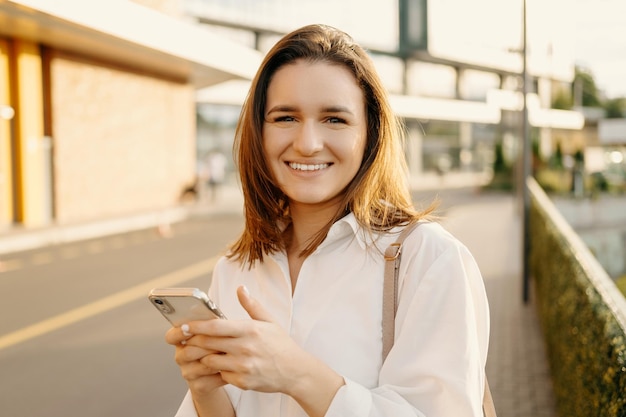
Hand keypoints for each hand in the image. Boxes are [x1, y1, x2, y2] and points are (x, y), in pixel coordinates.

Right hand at [165, 323, 225, 394]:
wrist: (217, 375)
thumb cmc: (216, 349)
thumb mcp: (212, 335)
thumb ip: (210, 326)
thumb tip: (216, 318)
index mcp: (182, 341)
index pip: (171, 336)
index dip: (178, 333)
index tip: (187, 328)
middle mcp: (181, 357)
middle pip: (189, 351)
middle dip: (208, 345)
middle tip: (224, 341)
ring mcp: (188, 372)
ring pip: (203, 364)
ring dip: (219, 358)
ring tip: (230, 353)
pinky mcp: (198, 386)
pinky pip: (212, 378)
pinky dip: (225, 372)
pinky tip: (232, 367)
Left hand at [177, 286, 343, 416]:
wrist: (295, 371)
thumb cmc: (281, 345)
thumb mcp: (269, 321)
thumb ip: (252, 305)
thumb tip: (241, 289)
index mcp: (250, 330)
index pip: (216, 326)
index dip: (197, 326)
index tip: (184, 324)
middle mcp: (245, 348)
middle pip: (208, 343)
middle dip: (193, 341)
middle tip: (184, 338)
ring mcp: (243, 366)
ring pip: (210, 361)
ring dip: (204, 356)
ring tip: (201, 352)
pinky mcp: (243, 381)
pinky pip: (221, 374)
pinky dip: (218, 370)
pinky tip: (219, 365)